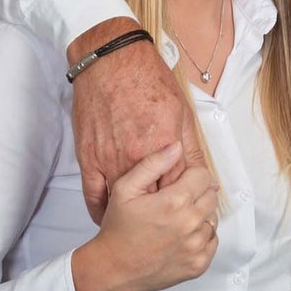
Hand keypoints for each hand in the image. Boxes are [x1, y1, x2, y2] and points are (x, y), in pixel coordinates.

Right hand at [67, 17, 204, 221]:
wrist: (111, 63)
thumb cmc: (148, 82)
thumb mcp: (182, 113)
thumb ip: (189, 147)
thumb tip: (202, 172)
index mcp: (165, 147)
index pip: (182, 186)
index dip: (189, 198)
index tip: (191, 208)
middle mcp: (138, 158)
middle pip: (156, 197)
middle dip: (167, 211)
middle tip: (171, 223)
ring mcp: (111, 160)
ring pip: (126, 201)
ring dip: (136, 215)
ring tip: (144, 227)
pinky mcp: (89, 160)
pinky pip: (93, 195)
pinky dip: (100, 210)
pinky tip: (107, 219)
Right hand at [70, 143, 221, 290]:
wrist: (112, 269)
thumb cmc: (117, 230)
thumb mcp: (124, 189)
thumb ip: (152, 164)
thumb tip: (176, 147)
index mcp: (174, 202)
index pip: (203, 176)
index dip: (191, 176)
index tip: (180, 183)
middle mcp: (189, 223)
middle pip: (211, 195)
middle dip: (197, 194)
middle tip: (176, 201)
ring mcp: (196, 246)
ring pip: (213, 218)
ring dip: (199, 216)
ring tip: (176, 219)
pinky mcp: (198, 264)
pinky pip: (213, 240)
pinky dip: (201, 237)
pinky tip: (181, 236)